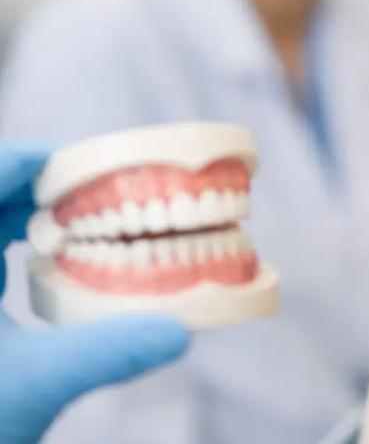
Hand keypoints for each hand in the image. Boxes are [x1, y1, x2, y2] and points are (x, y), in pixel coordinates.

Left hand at [0, 141, 190, 443]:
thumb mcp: (38, 386)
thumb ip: (108, 351)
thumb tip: (177, 331)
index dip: (23, 159)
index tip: (75, 158)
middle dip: (39, 190)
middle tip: (99, 194)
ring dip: (26, 219)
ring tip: (84, 225)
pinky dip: (14, 251)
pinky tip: (52, 269)